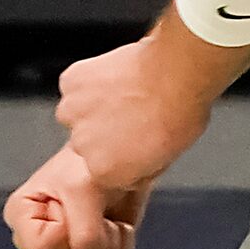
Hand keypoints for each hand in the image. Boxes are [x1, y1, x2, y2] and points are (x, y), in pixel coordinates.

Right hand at [4, 146, 150, 248]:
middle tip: (91, 212)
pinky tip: (115, 225)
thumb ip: (84, 235)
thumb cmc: (86, 165)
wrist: (116, 164)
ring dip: (108, 245)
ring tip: (103, 217)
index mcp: (21, 217)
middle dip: (90, 242)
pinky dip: (121, 247)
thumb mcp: (82, 192)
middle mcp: (39, 240)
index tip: (69, 208)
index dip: (64, 234)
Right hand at [54, 33, 219, 198]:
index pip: (108, 172)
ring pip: (78, 115)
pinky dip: (90, 85)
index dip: (126, 159)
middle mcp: (82, 146)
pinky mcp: (69, 83)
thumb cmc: (179, 117)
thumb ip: (138, 168)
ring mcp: (72, 112)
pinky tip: (115, 81)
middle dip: (106, 135)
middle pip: (90, 144)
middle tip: (134, 120)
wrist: (174, 76)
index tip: (139, 147)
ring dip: (94, 110)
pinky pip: (75, 88)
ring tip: (125, 99)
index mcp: (106, 172)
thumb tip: (133, 168)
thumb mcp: (166, 159)